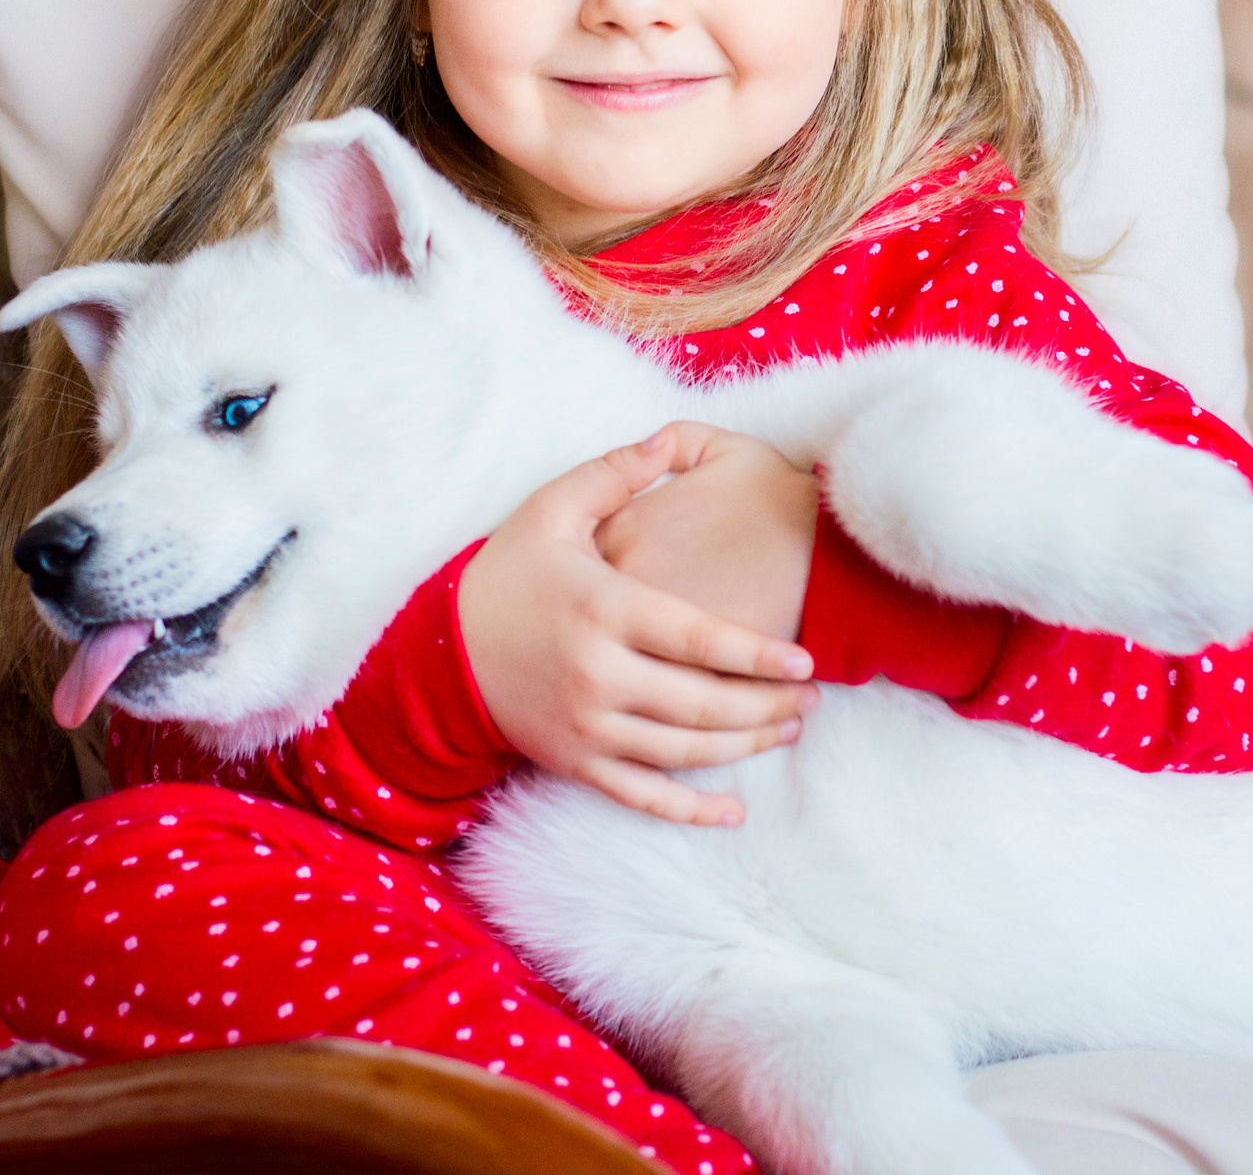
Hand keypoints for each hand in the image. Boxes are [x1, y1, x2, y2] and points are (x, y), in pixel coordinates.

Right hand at [460, 427, 818, 827]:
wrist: (439, 649)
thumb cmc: (507, 572)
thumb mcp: (551, 510)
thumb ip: (615, 475)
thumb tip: (668, 439)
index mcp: (603, 609)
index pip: (698, 640)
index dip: (757, 656)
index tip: (805, 663)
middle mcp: (598, 675)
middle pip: (702, 705)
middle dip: (767, 706)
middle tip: (813, 699)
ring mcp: (586, 726)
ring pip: (683, 753)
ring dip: (744, 747)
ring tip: (789, 729)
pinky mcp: (574, 761)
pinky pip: (641, 796)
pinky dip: (690, 810)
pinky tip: (733, 814)